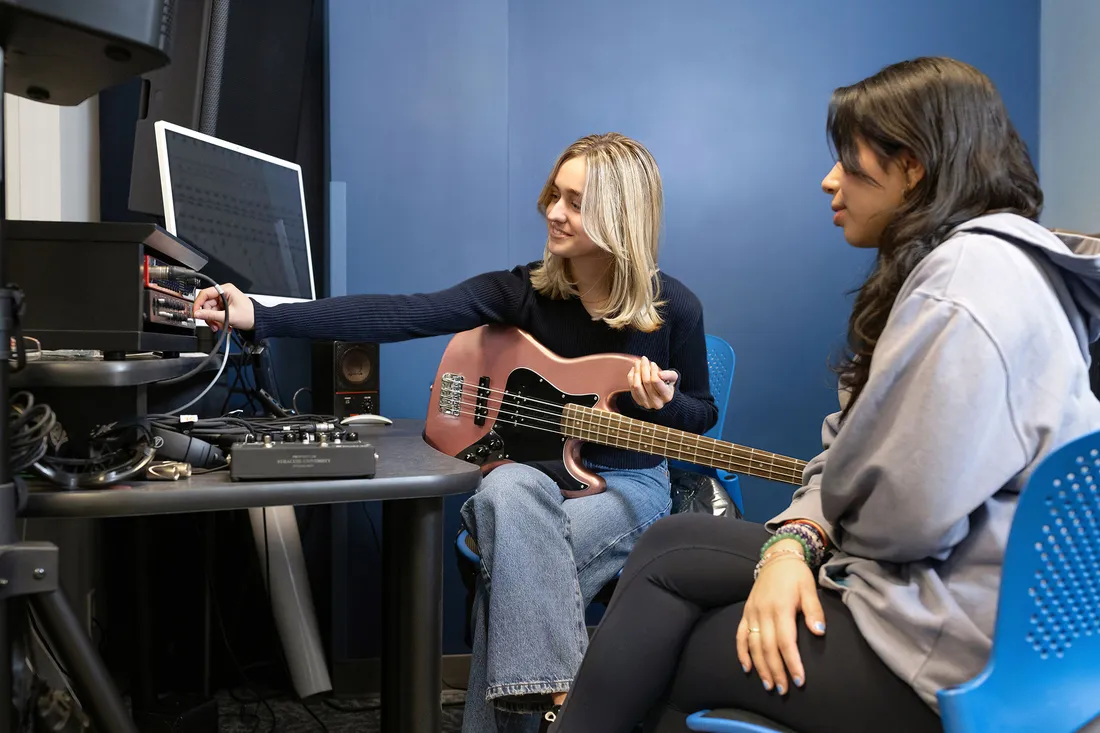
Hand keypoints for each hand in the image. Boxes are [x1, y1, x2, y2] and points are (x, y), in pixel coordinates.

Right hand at [193, 283, 253, 331]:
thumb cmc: (250, 315)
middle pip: (207, 305)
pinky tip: (225, 325)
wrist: (258, 321)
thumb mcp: (228, 316)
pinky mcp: (225, 307)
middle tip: (214, 325)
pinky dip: (218, 321)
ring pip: (210, 311)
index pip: (205, 294)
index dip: (198, 304)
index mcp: (226, 290)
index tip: (195, 313)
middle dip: (210, 317)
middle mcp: (224, 293)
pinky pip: (215, 314)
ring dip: (214, 321)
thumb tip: (197, 314)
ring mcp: (224, 300)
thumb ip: (211, 315)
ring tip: (221, 326)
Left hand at [628, 356, 676, 409]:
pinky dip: (631, 377)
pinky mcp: (639, 402)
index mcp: (667, 396)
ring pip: (637, 386)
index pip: (656, 381)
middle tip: (644, 359)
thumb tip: (659, 374)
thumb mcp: (673, 378)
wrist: (663, 397)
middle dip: (644, 368)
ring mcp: (646, 404)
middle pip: (646, 382)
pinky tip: (634, 370)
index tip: (653, 363)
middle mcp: (656, 403)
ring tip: (637, 362)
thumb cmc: (669, 385)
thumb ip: (669, 375)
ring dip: (636, 372)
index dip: (653, 370)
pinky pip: (631, 389)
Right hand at [736, 539, 825, 694]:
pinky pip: (740, 635)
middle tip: (784, 690)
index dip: (792, 663)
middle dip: (776, 671)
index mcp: (781, 608)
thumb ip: (814, 610)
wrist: (777, 557)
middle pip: (768, 648)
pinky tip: (747, 668)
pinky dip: (742, 652)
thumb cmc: (796, 575)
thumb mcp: (809, 588)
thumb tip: (820, 632)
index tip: (799, 681)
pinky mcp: (746, 612)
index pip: (786, 642)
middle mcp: (763, 612)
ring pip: (753, 645)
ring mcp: (752, 613)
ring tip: (769, 685)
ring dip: (760, 667)